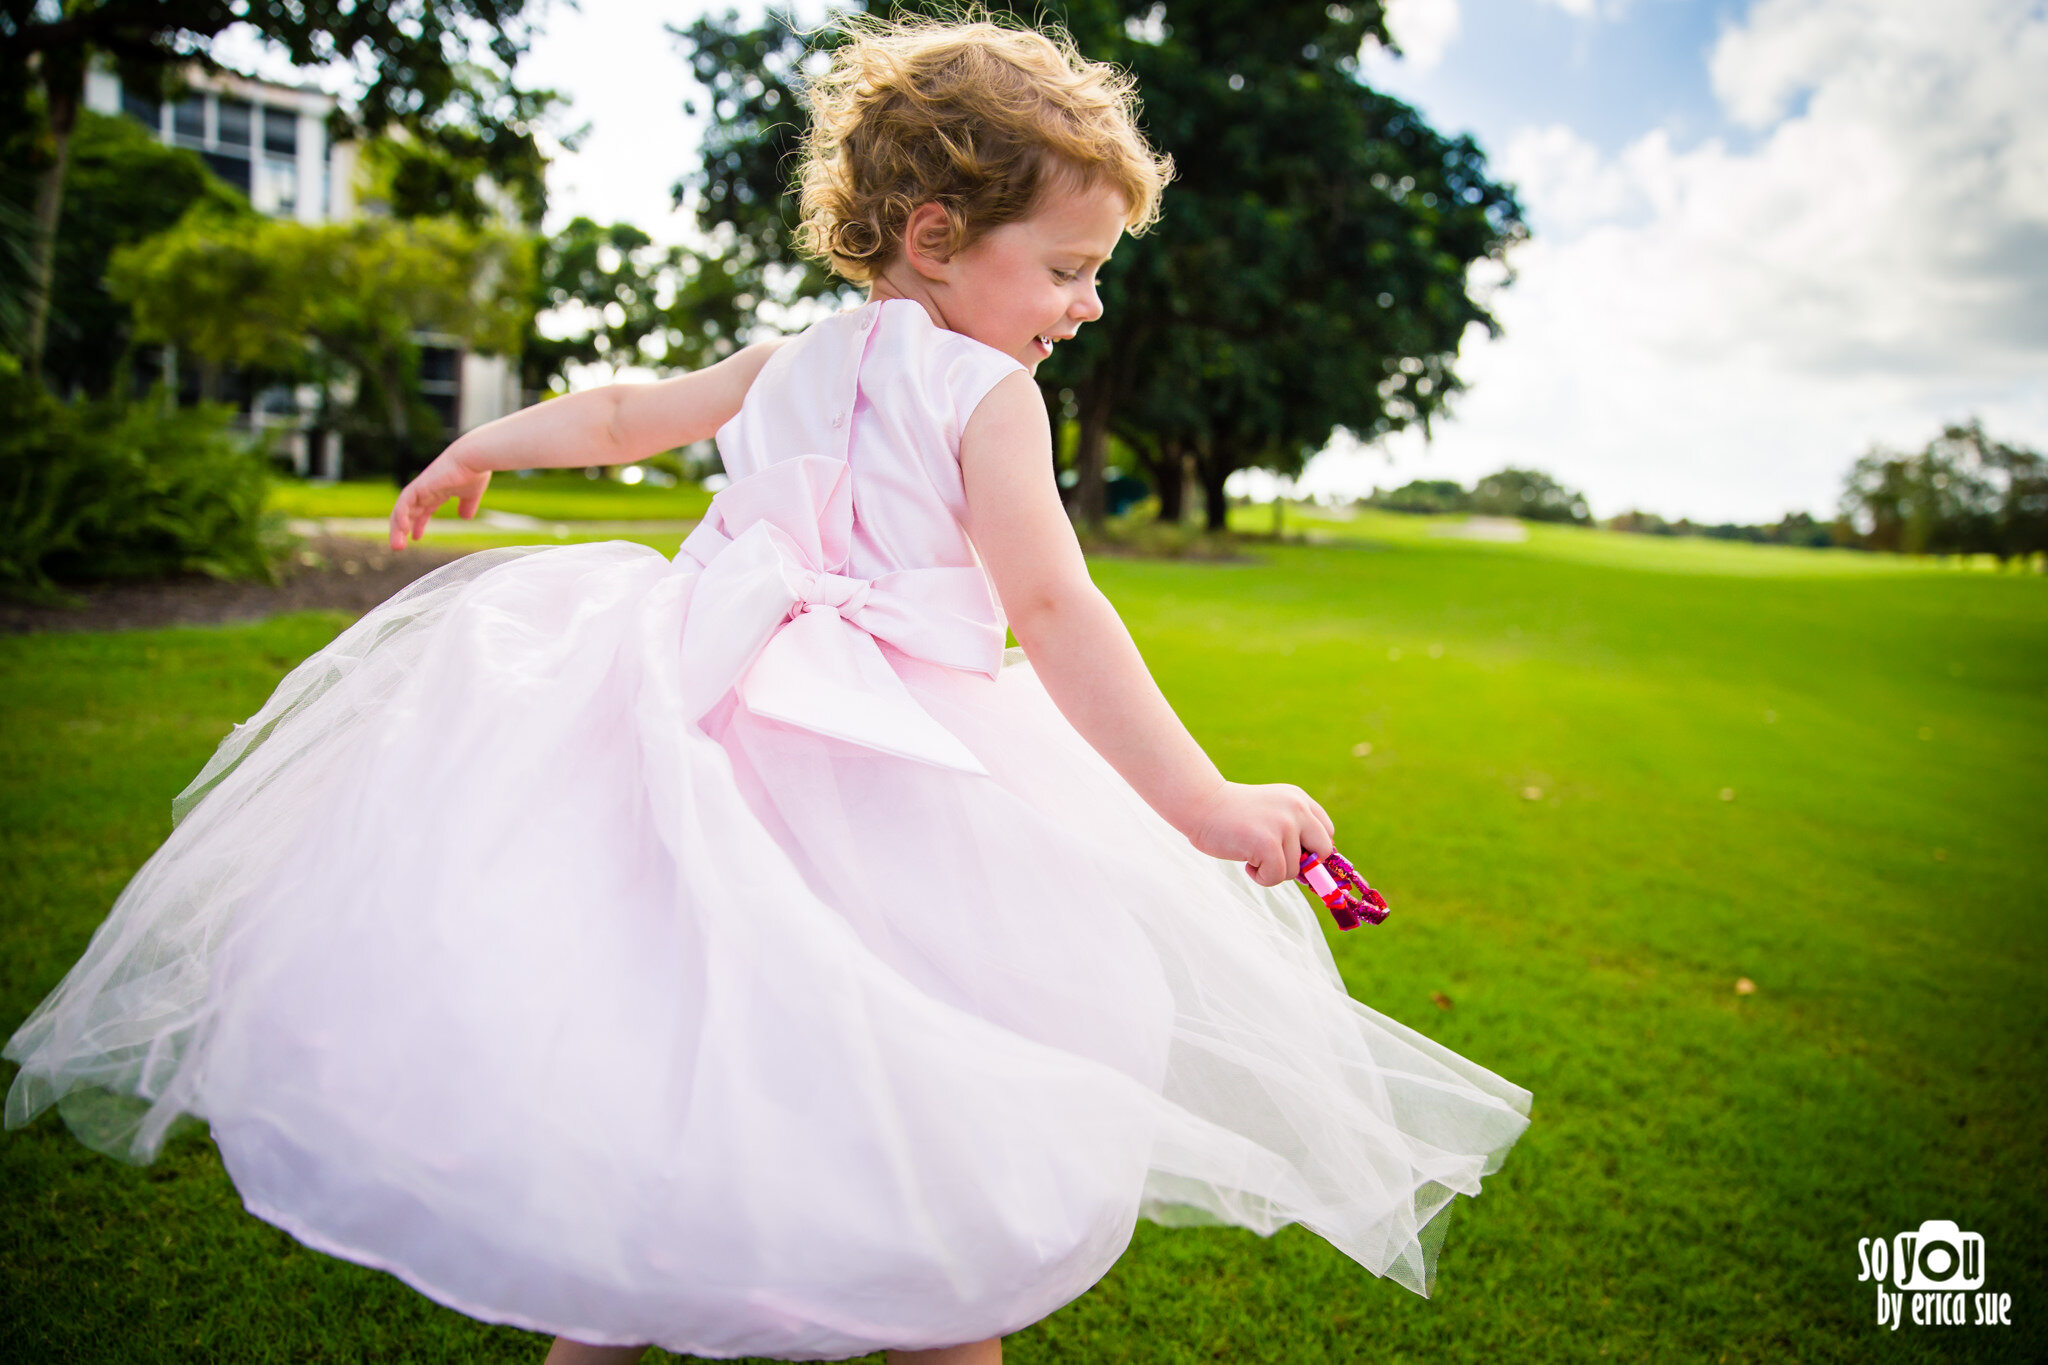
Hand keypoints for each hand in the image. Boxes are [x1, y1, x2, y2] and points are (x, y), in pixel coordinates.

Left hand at [390, 447, 491, 549]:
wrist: (473, 458)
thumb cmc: (476, 472)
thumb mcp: (471, 494)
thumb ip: (467, 506)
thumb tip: (465, 518)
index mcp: (437, 491)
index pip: (422, 509)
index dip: (418, 524)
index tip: (415, 538)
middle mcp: (426, 490)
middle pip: (408, 512)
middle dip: (403, 530)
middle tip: (399, 547)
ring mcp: (421, 488)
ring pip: (402, 510)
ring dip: (398, 528)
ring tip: (397, 546)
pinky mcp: (419, 486)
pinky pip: (404, 502)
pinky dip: (401, 515)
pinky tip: (402, 528)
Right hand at [1185, 781, 1336, 887]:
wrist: (1201, 804)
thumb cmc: (1232, 816)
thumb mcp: (1271, 813)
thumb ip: (1292, 832)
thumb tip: (1313, 873)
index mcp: (1299, 800)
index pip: (1326, 833)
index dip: (1313, 851)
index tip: (1298, 858)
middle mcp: (1297, 809)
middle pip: (1323, 852)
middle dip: (1303, 864)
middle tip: (1278, 862)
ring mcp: (1284, 825)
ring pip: (1295, 870)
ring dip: (1272, 870)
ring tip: (1251, 854)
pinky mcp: (1268, 843)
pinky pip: (1276, 876)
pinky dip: (1260, 877)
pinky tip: (1246, 861)